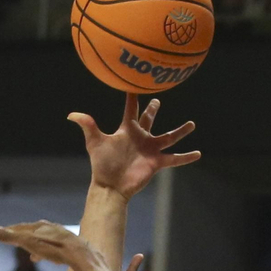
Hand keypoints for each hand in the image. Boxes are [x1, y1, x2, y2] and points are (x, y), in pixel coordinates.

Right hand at [0, 220, 93, 270]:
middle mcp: (50, 228)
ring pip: (46, 240)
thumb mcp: (28, 242)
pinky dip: (50, 253)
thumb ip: (8, 236)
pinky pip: (57, 248)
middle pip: (34, 232)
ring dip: (38, 246)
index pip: (20, 228)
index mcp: (39, 227)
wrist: (80, 254)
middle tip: (16, 241)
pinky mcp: (71, 245)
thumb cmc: (52, 248)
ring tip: (33, 256)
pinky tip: (52, 261)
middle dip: (24, 237)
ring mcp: (61, 236)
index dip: (11, 231)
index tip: (3, 233)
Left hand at [71, 94, 199, 199]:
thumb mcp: (95, 142)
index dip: (133, 97)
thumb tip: (72, 114)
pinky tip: (198, 153)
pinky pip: (174, 159)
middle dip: (153, 109)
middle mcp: (141, 137)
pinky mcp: (157, 163)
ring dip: (180, 131)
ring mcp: (150, 150)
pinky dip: (186, 157)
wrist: (111, 186)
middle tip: (158, 99)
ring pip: (169, 137)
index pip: (131, 109)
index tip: (136, 84)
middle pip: (149, 120)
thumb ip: (88, 125)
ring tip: (192, 124)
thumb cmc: (102, 164)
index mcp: (127, 130)